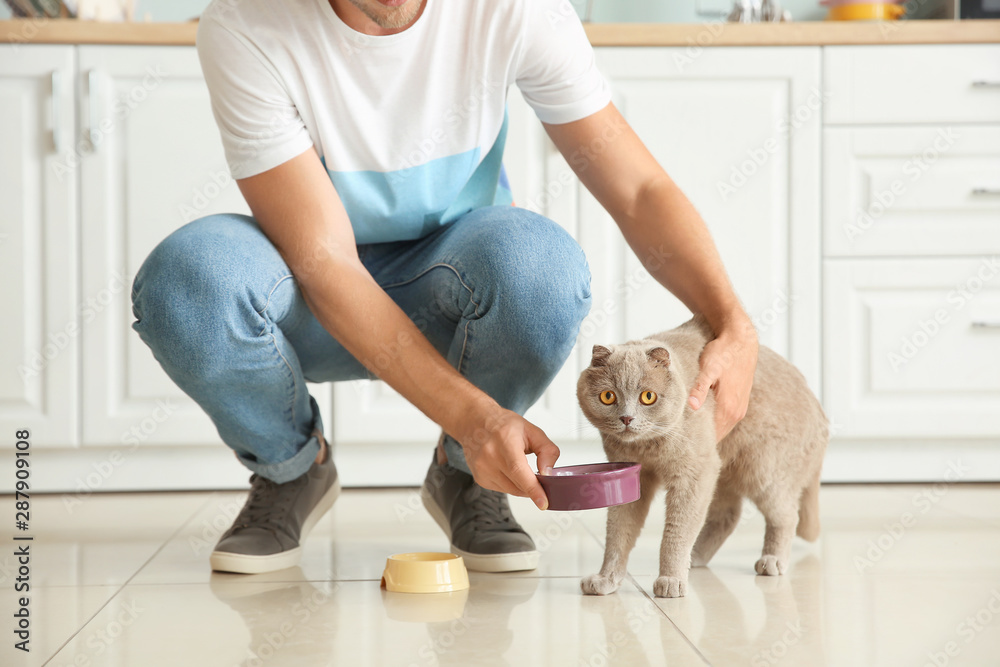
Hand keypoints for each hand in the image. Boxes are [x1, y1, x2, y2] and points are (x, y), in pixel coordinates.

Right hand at [456, 404, 559, 509]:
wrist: (474, 422)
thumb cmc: (502, 424)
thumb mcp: (532, 430)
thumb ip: (547, 450)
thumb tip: (548, 473)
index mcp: (504, 440)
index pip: (518, 469)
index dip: (532, 488)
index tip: (543, 502)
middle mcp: (489, 455)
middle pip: (517, 483)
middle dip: (533, 487)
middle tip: (540, 477)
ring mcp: (482, 468)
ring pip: (511, 490)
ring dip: (523, 486)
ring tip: (522, 467)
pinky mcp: (479, 478)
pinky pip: (502, 489)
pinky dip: (512, 484)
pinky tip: (509, 469)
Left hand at [687, 316, 757, 441]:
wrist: (742, 341)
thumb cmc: (723, 353)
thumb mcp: (709, 368)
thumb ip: (700, 388)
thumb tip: (692, 406)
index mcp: (728, 408)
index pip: (709, 435)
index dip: (694, 438)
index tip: (678, 439)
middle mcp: (736, 413)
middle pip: (715, 435)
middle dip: (699, 436)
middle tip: (679, 435)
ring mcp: (740, 409)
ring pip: (721, 428)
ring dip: (707, 428)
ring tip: (688, 427)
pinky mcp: (740, 403)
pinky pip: (725, 420)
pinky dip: (714, 421)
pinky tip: (701, 415)